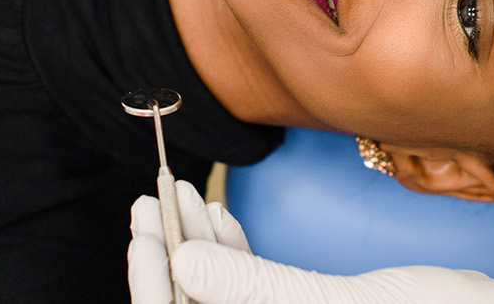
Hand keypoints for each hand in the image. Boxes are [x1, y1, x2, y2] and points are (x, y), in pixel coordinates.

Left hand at [128, 179, 493, 303]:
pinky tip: (222, 221)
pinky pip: (257, 297)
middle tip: (151, 201)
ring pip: (222, 302)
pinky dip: (233, 260)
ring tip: (178, 200)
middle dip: (167, 257)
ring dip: (196, 253)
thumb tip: (181, 268)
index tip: (145, 220)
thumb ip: (260, 290)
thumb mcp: (348, 303)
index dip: (153, 277)